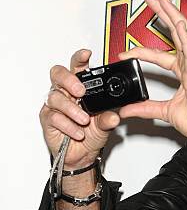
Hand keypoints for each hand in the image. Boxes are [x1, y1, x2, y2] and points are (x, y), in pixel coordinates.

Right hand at [41, 49, 120, 168]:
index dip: (79, 59)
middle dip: (69, 80)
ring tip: (85, 120)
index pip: (77, 67)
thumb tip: (115, 115)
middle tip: (80, 91)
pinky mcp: (48, 119)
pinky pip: (54, 117)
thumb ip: (108, 118)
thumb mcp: (105, 124)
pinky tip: (78, 132)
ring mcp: (55, 105)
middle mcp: (65, 92)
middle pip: (58, 74)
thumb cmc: (92, 134)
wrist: (83, 155)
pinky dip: (68, 125)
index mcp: (79, 87)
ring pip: (56, 97)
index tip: (87, 54)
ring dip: (72, 109)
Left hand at [118, 0, 186, 151]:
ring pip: (184, 34)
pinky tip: (178, 24)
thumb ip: (146, 109)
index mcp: (184, 72)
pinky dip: (185, 37)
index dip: (141, 52)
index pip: (159, 55)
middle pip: (176, 33)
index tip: (125, 53)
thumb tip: (127, 110)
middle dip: (164, 14)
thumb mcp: (166, 113)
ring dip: (173, 16)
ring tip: (162, 0)